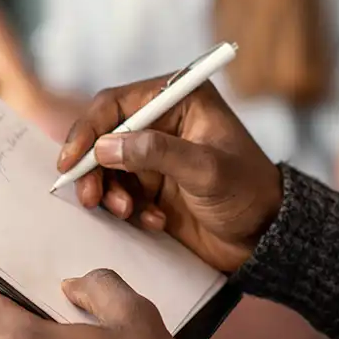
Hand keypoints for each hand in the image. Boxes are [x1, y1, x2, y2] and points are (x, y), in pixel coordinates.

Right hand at [59, 81, 282, 272]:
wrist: (265, 239)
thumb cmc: (248, 193)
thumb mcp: (207, 170)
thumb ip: (157, 153)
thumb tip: (106, 147)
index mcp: (179, 99)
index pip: (116, 103)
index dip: (88, 129)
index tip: (72, 160)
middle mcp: (162, 121)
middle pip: (103, 135)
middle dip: (93, 167)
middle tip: (88, 196)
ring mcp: (155, 154)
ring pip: (107, 167)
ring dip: (109, 192)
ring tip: (129, 212)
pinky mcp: (152, 184)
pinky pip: (120, 192)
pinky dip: (128, 209)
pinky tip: (155, 222)